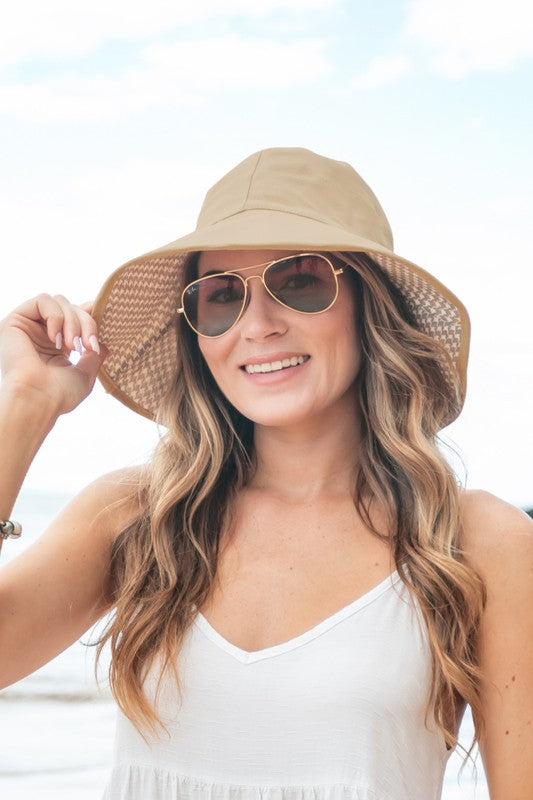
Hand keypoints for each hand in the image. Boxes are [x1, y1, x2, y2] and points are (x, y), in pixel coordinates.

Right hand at [0, 294, 107, 415]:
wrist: (38, 400)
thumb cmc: (59, 394)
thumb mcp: (85, 373)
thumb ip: (94, 355)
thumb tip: (103, 344)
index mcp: (56, 344)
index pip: (74, 315)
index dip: (88, 314)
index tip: (101, 322)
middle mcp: (41, 333)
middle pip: (71, 307)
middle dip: (86, 323)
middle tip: (88, 346)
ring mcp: (29, 325)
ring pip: (59, 302)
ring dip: (72, 322)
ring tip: (72, 346)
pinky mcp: (16, 320)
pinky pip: (43, 300)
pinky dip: (56, 317)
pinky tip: (55, 340)